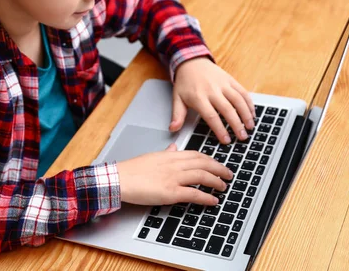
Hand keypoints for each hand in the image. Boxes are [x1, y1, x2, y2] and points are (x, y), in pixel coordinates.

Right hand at [117, 144, 231, 205]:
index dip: (210, 160)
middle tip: (228, 175)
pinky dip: (206, 197)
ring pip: (202, 176)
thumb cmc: (131, 170)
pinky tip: (213, 200)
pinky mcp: (170, 192)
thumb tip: (173, 147)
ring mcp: (173, 178)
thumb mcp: (151, 156)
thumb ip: (166, 152)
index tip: (218, 164)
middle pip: (203, 164)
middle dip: (219, 169)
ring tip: (223, 186)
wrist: (120, 179)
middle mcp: (174, 164)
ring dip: (216, 182)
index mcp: (170, 155)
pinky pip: (194, 194)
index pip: (196, 155)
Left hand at [170, 58, 254, 143]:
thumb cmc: (185, 83)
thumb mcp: (177, 98)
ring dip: (246, 114)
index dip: (220, 129)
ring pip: (238, 100)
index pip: (211, 116)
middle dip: (236, 125)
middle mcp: (212, 90)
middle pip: (227, 110)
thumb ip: (177, 115)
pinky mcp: (230, 79)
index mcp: (198, 97)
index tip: (226, 140)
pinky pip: (242, 91)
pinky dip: (249, 103)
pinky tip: (252, 113)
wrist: (191, 62)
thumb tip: (173, 129)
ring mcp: (223, 84)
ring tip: (250, 127)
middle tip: (242, 137)